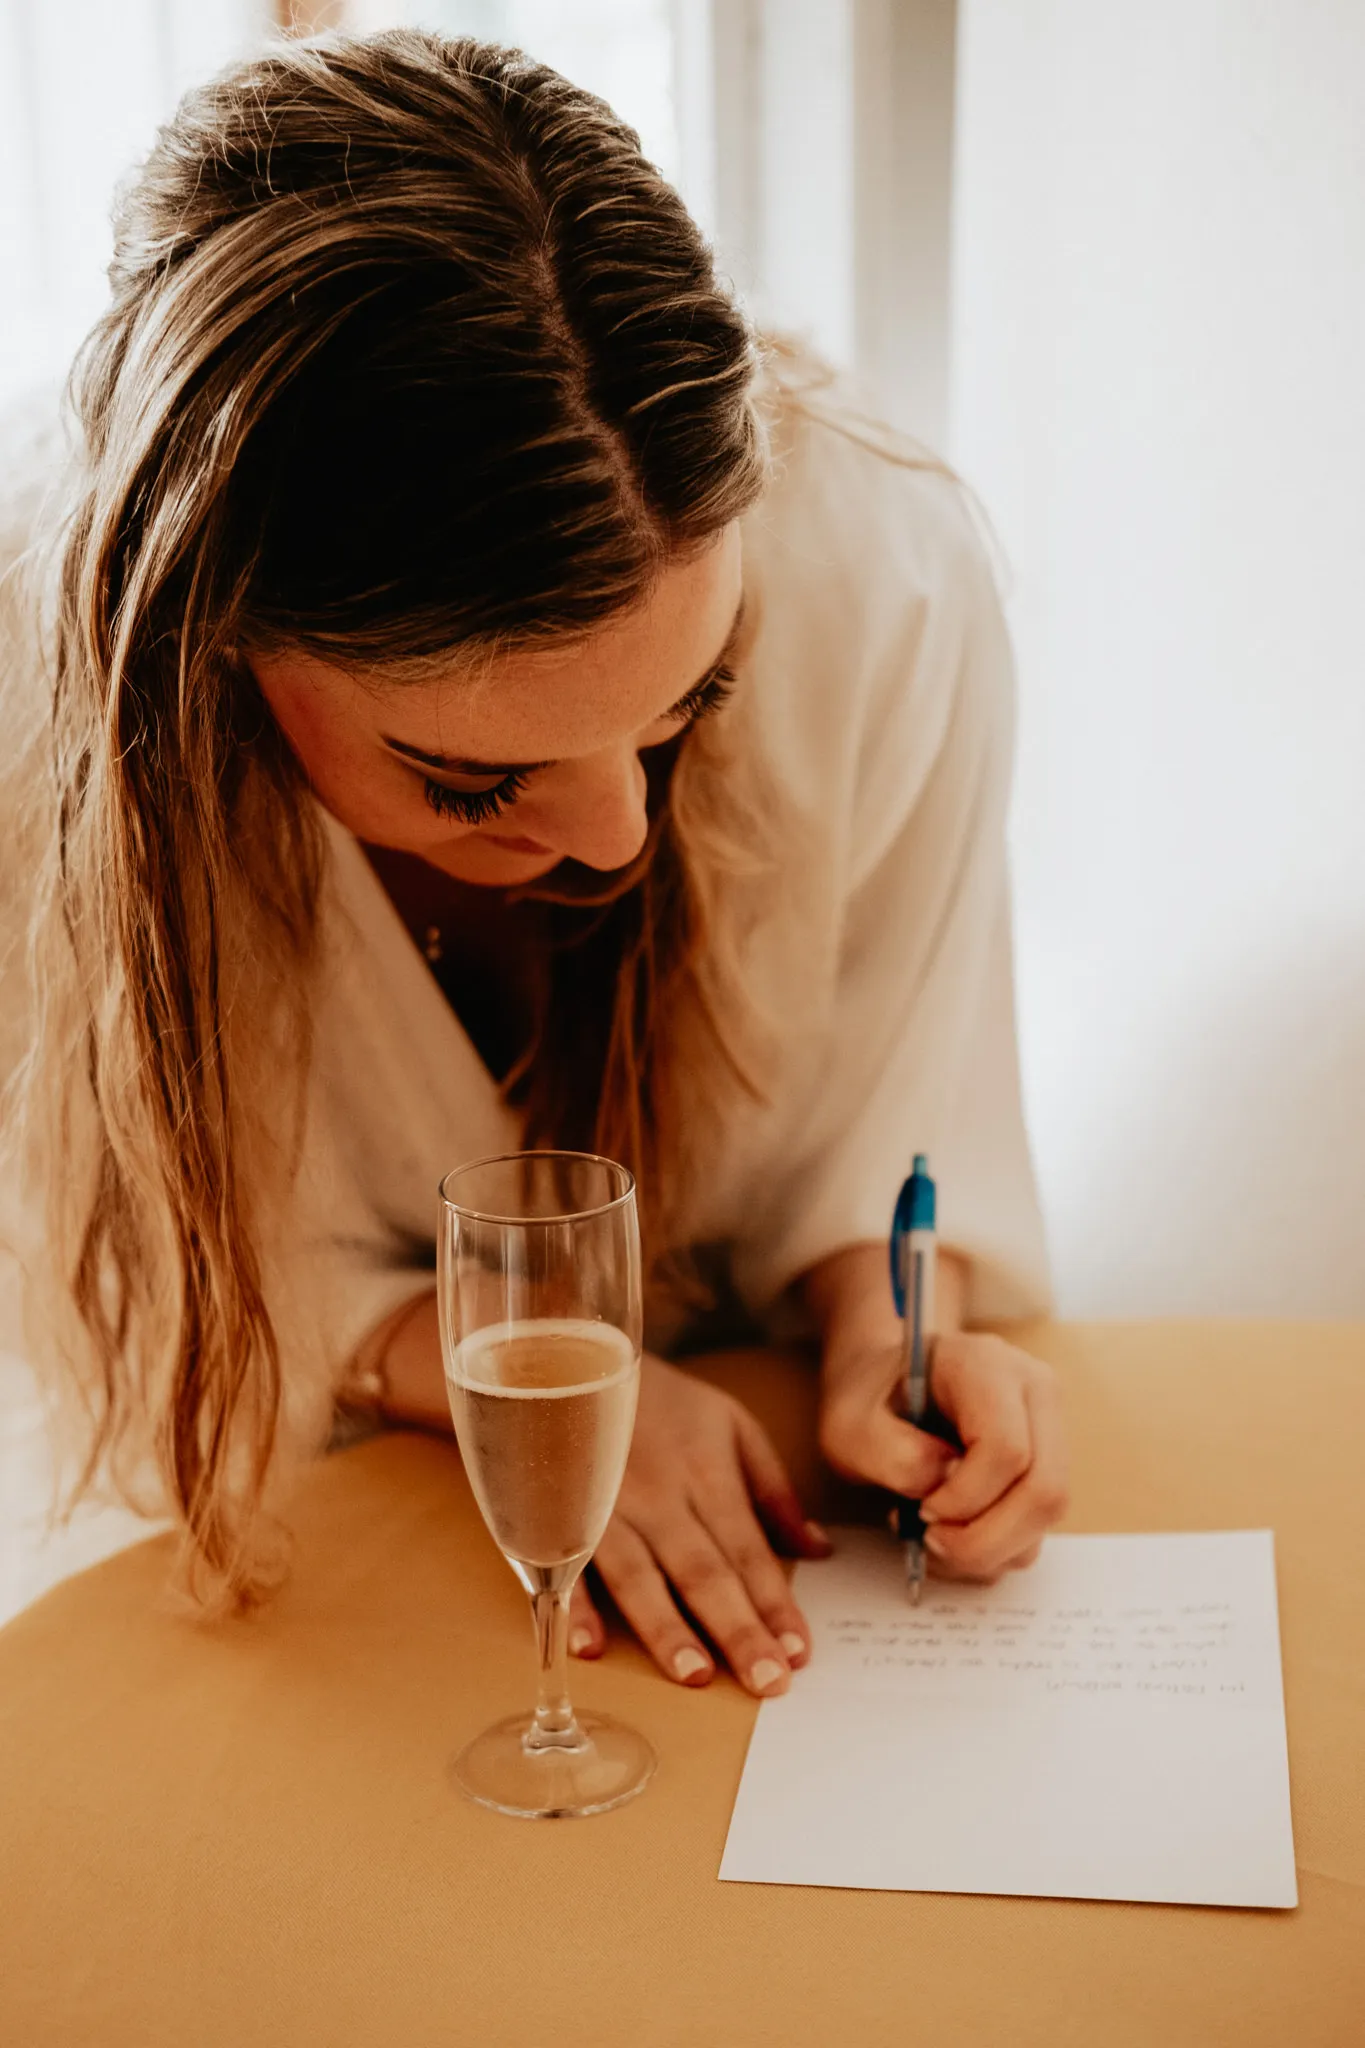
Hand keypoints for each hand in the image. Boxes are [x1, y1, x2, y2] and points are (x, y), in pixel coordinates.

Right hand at [568, 1355, 831, 1694]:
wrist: (575, 1357)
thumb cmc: (662, 1398)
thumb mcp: (732, 1423)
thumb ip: (773, 1490)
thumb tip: (818, 1550)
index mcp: (706, 1471)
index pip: (747, 1549)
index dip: (775, 1602)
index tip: (801, 1652)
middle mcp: (659, 1494)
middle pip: (702, 1569)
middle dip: (737, 1628)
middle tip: (769, 1682)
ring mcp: (605, 1504)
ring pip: (638, 1574)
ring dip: (666, 1627)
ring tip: (696, 1675)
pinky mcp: (559, 1512)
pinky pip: (567, 1563)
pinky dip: (577, 1604)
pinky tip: (590, 1646)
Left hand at [818, 1331, 1067, 1579]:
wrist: (883, 1388)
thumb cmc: (869, 1400)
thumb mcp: (852, 1425)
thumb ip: (894, 1455)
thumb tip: (945, 1486)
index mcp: (984, 1365)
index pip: (1005, 1448)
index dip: (965, 1498)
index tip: (921, 1511)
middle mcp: (1033, 1390)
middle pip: (1043, 1489)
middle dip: (984, 1538)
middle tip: (931, 1542)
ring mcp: (1049, 1426)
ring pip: (1047, 1514)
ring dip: (990, 1549)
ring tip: (933, 1538)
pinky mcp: (1047, 1463)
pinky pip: (1039, 1525)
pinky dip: (997, 1550)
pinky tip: (953, 1535)